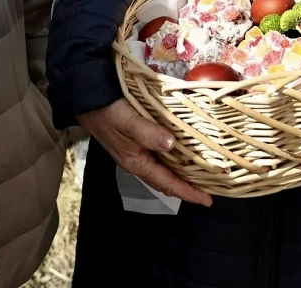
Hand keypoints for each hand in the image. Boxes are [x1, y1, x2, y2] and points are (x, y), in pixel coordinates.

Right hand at [78, 99, 212, 206]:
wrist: (87, 101)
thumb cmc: (107, 111)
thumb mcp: (127, 120)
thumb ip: (147, 133)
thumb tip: (171, 144)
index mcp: (136, 162)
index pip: (167, 183)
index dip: (188, 192)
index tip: (208, 200)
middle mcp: (138, 161)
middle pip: (167, 180)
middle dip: (189, 187)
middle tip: (213, 188)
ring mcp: (136, 153)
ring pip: (164, 169)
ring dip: (183, 174)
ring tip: (204, 174)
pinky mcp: (136, 142)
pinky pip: (160, 157)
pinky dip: (175, 159)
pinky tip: (185, 152)